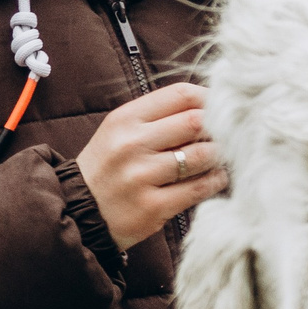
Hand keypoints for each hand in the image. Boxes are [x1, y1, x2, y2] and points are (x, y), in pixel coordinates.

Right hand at [79, 82, 225, 249]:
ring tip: (221, 157)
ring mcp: (141, 176)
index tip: (221, 107)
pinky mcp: (152, 207)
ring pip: (202, 156)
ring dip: (220, 156)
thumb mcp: (120, 132)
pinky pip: (199, 188)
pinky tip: (216, 178)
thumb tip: (209, 106)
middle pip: (195, 122)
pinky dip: (215, 181)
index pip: (180, 95)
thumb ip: (158, 117)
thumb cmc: (107, 168)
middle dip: (219, 128)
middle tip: (228, 135)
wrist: (79, 213)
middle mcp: (131, 144)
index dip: (209, 98)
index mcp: (124, 119)